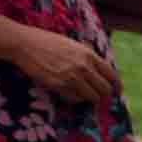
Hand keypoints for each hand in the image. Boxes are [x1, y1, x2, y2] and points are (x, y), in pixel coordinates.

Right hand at [4, 25, 120, 103]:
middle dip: (104, 95)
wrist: (25, 44)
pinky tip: (69, 92)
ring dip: (89, 98)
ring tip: (83, 94)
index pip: (112, 75)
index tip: (117, 91)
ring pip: (92, 97)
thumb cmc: (47, 42)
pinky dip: (75, 99)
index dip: (116, 86)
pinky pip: (75, 99)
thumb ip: (87, 56)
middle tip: (98, 96)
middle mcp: (84, 67)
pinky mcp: (59, 86)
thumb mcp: (73, 44)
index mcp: (89, 55)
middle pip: (105, 90)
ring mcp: (72, 77)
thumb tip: (100, 70)